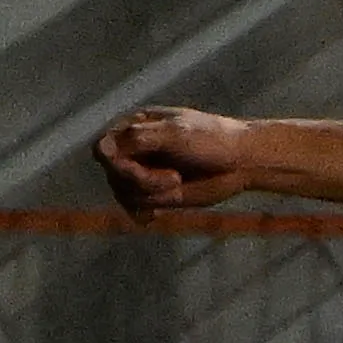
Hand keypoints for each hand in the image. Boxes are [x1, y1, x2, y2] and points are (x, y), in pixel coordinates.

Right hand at [94, 106, 257, 214]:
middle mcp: (136, 149)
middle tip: (175, 179)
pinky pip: (135, 207)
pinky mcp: (158, 194)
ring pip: (124, 193)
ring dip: (150, 195)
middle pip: (113, 174)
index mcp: (136, 126)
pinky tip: (153, 216)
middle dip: (141, 180)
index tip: (139, 170)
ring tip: (177, 185)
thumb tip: (101, 148)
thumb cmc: (211, 140)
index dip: (117, 164)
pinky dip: (141, 213)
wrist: (242, 162)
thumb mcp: (175, 134)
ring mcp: (146, 172)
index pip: (104, 149)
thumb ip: (138, 139)